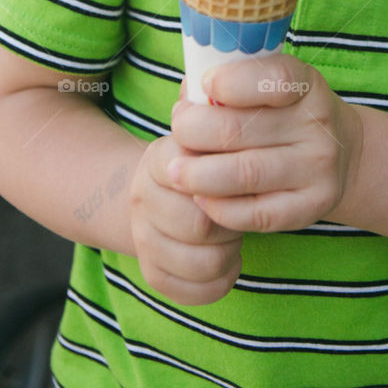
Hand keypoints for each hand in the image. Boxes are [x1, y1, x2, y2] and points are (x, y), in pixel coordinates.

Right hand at [129, 109, 242, 305]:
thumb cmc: (204, 154)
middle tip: (243, 208)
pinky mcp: (153, 272)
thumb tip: (231, 95)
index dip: (228, 178)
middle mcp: (144, 198)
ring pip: (203, 262)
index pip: (195, 175)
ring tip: (235, 234)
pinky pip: (198, 291)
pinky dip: (221, 279)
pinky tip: (227, 259)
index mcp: (160, 157)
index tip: (240, 169)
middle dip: (232, 220)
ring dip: (230, 251)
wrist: (160, 189)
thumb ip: (226, 113)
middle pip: (200, 223)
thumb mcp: (211, 128)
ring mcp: (144, 237)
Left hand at [167, 54, 361, 234]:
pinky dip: (217, 207)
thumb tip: (188, 97)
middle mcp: (317, 125)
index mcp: (307, 86)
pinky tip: (201, 198)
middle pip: (239, 130)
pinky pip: (254, 214)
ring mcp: (317, 169)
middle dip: (193, 130)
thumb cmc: (284, 114)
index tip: (204, 85)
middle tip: (177, 131)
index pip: (274, 78)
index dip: (230, 82)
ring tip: (175, 170)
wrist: (342, 155)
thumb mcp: (269, 87)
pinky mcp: (311, 207)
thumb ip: (229, 85)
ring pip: (244, 174)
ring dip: (197, 175)